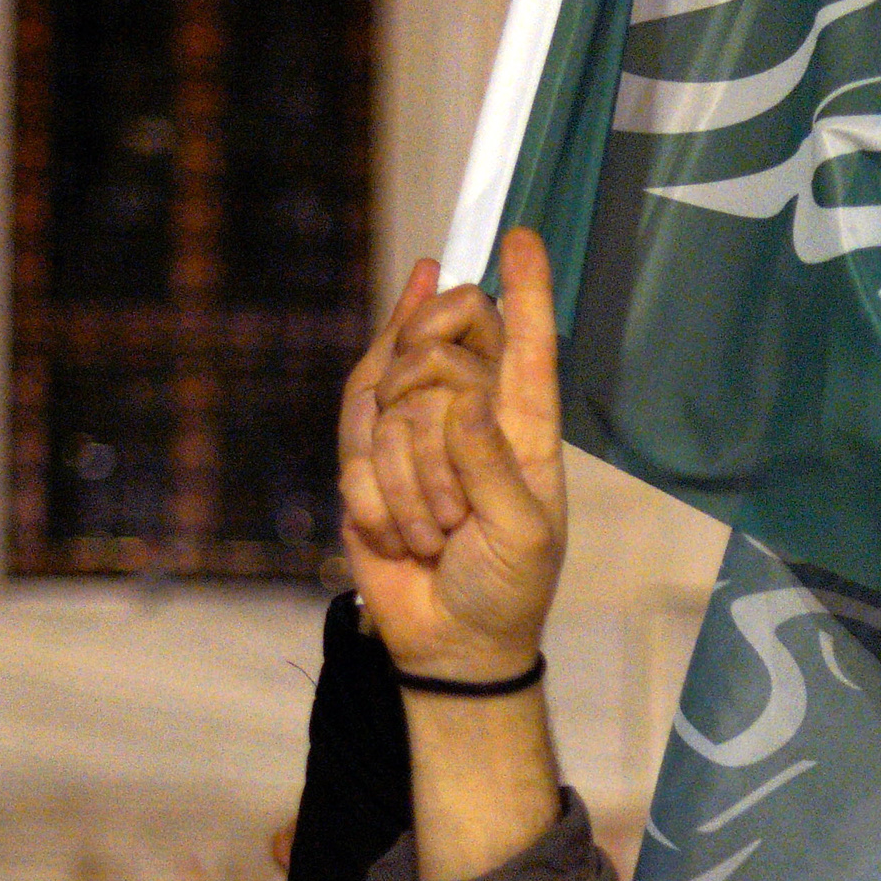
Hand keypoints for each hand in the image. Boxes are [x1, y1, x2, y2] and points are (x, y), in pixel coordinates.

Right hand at [342, 232, 566, 683]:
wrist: (450, 643)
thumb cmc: (507, 588)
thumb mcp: (523, 532)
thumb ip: (492, 460)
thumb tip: (457, 395)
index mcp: (524, 426)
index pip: (525, 343)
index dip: (526, 290)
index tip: (523, 237)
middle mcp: (466, 417)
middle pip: (437, 353)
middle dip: (437, 424)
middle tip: (456, 504)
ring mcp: (411, 436)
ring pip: (390, 404)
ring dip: (410, 482)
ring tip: (437, 534)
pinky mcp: (363, 464)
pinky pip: (354, 452)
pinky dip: (378, 501)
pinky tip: (402, 538)